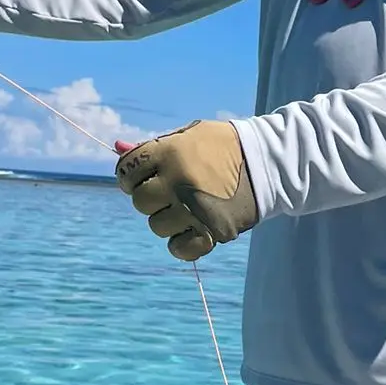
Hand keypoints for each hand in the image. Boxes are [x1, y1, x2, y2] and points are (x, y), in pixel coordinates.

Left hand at [114, 121, 258, 261]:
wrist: (269, 163)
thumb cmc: (223, 146)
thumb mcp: (190, 135)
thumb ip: (153, 146)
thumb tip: (117, 148)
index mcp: (170, 153)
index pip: (127, 171)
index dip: (130, 175)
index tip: (142, 178)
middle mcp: (178, 182)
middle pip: (140, 202)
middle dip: (150, 198)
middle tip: (169, 192)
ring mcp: (194, 210)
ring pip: (157, 226)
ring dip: (168, 219)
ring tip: (186, 207)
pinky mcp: (212, 232)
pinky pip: (179, 249)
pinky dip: (181, 244)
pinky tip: (191, 230)